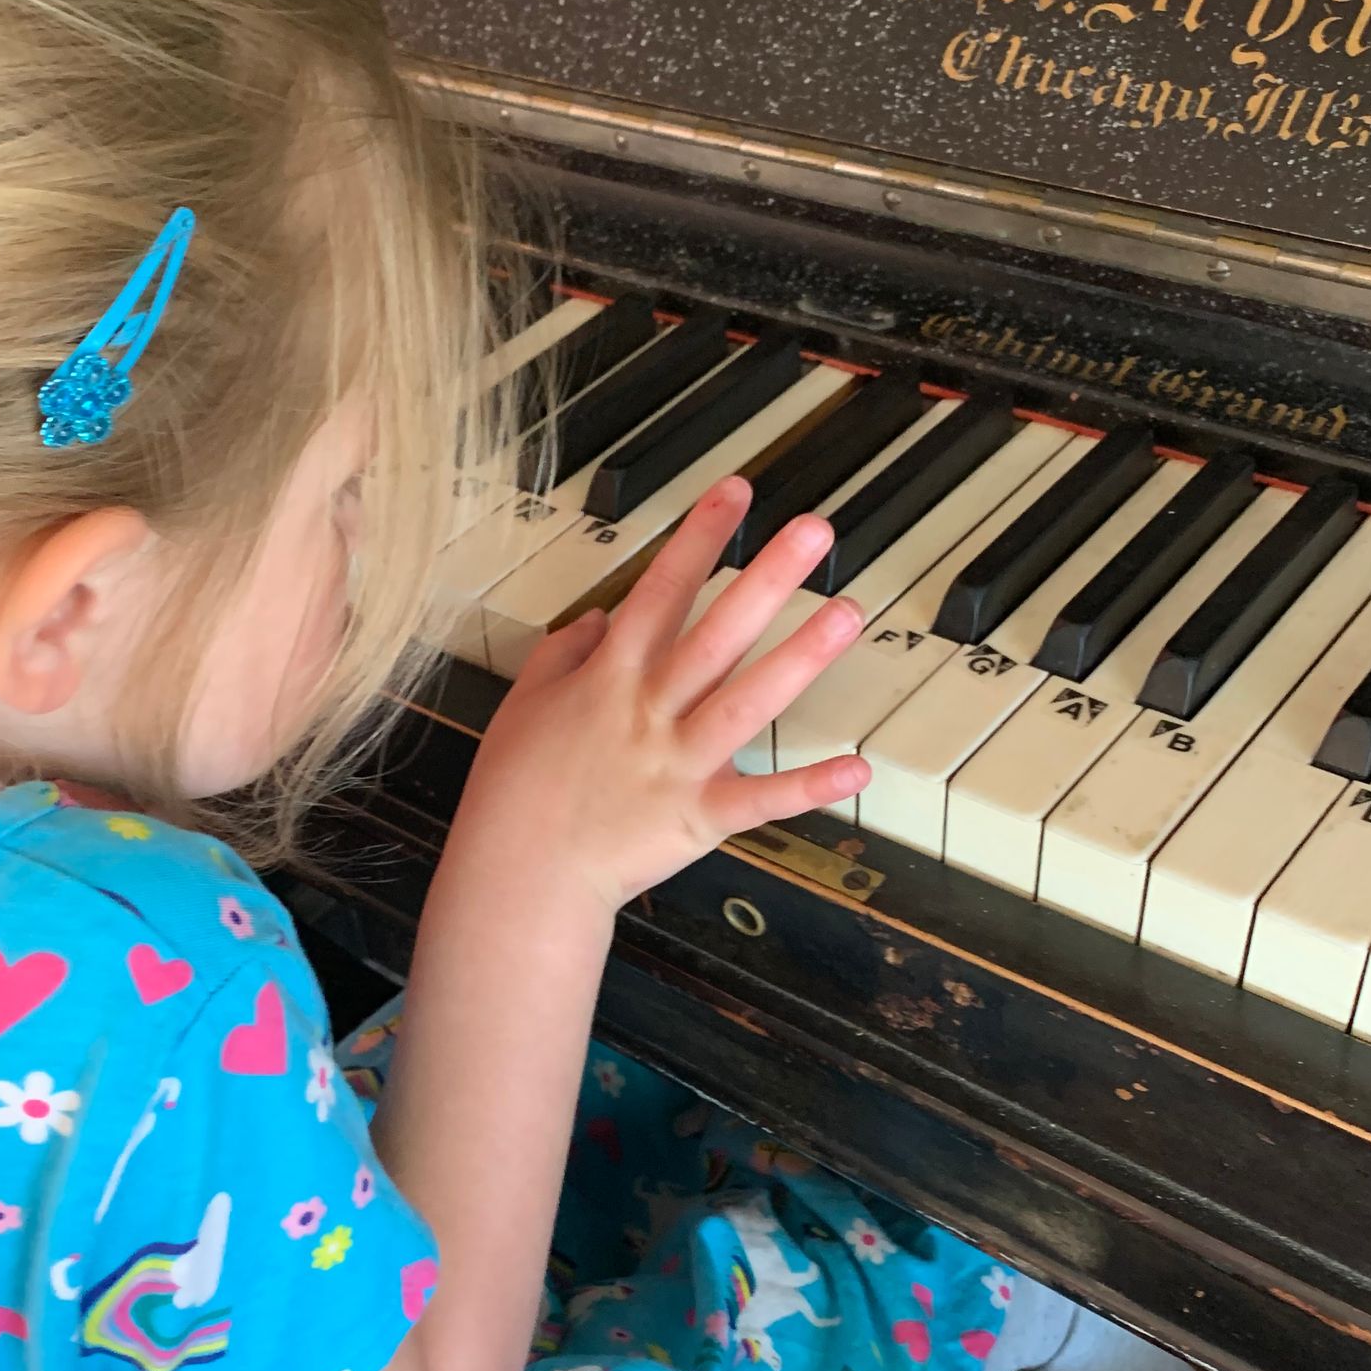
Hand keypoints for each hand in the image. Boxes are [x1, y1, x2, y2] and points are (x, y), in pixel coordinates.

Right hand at [452, 477, 869, 911]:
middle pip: (716, 634)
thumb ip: (562, 653)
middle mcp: (649, 712)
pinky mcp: (698, 818)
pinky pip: (761, 800)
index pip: (659, 592)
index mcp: (608, 679)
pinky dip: (808, 787)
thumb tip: (599, 616)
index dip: (697, 538)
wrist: (518, 876)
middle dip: (767, 578)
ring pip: (746, 702)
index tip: (735, 494)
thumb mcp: (523, 704)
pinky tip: (856, 767)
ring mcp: (678, 764)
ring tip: (847, 613)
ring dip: (800, 657)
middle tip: (815, 532)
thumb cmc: (514, 794)